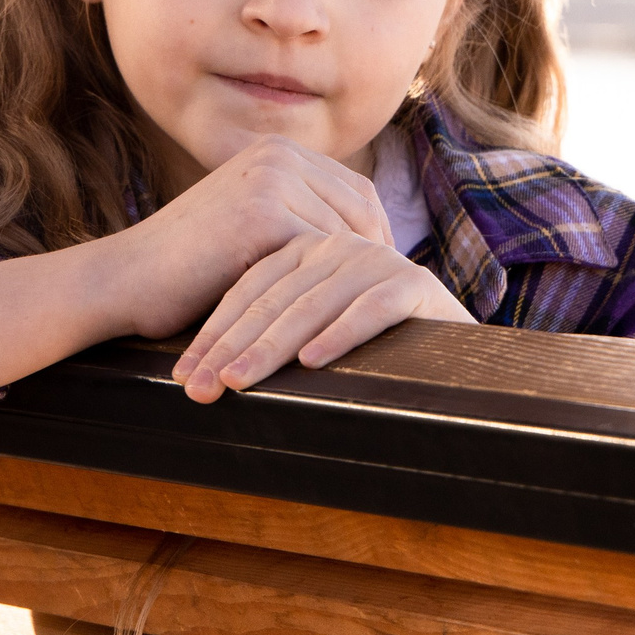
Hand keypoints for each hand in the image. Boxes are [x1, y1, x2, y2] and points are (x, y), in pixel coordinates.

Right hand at [0, 135, 387, 389]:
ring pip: (346, 237)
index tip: (385, 284)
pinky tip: (348, 326)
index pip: (356, 192)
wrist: (119, 283)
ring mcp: (271, 179)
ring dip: (363, 280)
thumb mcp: (246, 233)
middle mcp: (277, 154)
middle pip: (362, 210)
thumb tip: (359, 257)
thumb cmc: (180, 273)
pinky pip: (323, 257)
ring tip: (379, 321)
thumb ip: (293, 225)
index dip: (375, 240)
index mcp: (275, 151)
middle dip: (378, 260)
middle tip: (395, 307)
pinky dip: (336, 293)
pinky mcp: (263, 213)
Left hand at [173, 230, 473, 402]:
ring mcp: (377, 260)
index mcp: (307, 250)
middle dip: (231, 348)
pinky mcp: (415, 283)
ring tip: (239, 381)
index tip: (183, 378)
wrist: (452, 352)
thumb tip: (200, 376)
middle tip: (199, 388)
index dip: (214, 336)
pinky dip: (339, 335)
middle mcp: (339, 246)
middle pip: (274, 299)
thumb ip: (270, 335)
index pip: (249, 292)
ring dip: (272, 347)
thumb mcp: (310, 336)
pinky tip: (311, 363)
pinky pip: (370, 309)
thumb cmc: (371, 351)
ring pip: (313, 305)